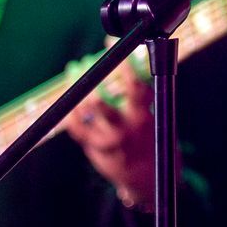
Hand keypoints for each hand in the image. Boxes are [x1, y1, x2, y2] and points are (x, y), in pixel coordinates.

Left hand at [59, 61, 156, 209]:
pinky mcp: (95, 150)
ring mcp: (107, 142)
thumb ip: (146, 98)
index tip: (113, 47)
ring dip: (78, 92)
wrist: (147, 179)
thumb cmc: (151, 139)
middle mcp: (125, 131)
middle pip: (103, 105)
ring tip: (74, 72)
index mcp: (144, 119)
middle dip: (92, 82)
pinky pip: (77, 129)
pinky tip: (69, 100)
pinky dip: (71, 113)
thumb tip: (135, 62)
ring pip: (86, 115)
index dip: (125, 66)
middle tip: (85, 61)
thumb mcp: (157, 119)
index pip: (136, 88)